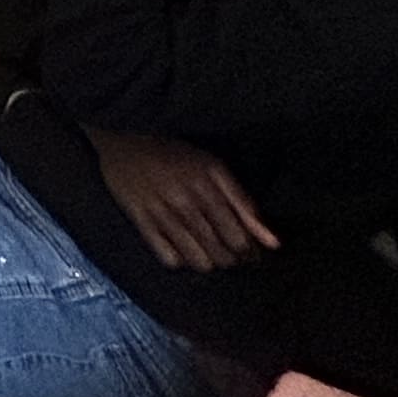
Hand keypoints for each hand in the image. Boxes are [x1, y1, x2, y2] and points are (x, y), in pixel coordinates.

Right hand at [90, 128, 276, 272]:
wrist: (124, 134)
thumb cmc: (174, 151)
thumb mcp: (213, 168)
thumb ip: (244, 204)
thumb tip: (274, 243)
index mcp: (208, 190)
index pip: (239, 241)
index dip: (250, 253)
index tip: (250, 252)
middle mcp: (186, 205)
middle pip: (220, 254)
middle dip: (231, 259)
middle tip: (230, 252)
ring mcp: (161, 215)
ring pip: (197, 261)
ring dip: (209, 262)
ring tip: (209, 252)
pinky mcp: (139, 221)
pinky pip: (167, 258)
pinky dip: (180, 260)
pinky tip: (182, 248)